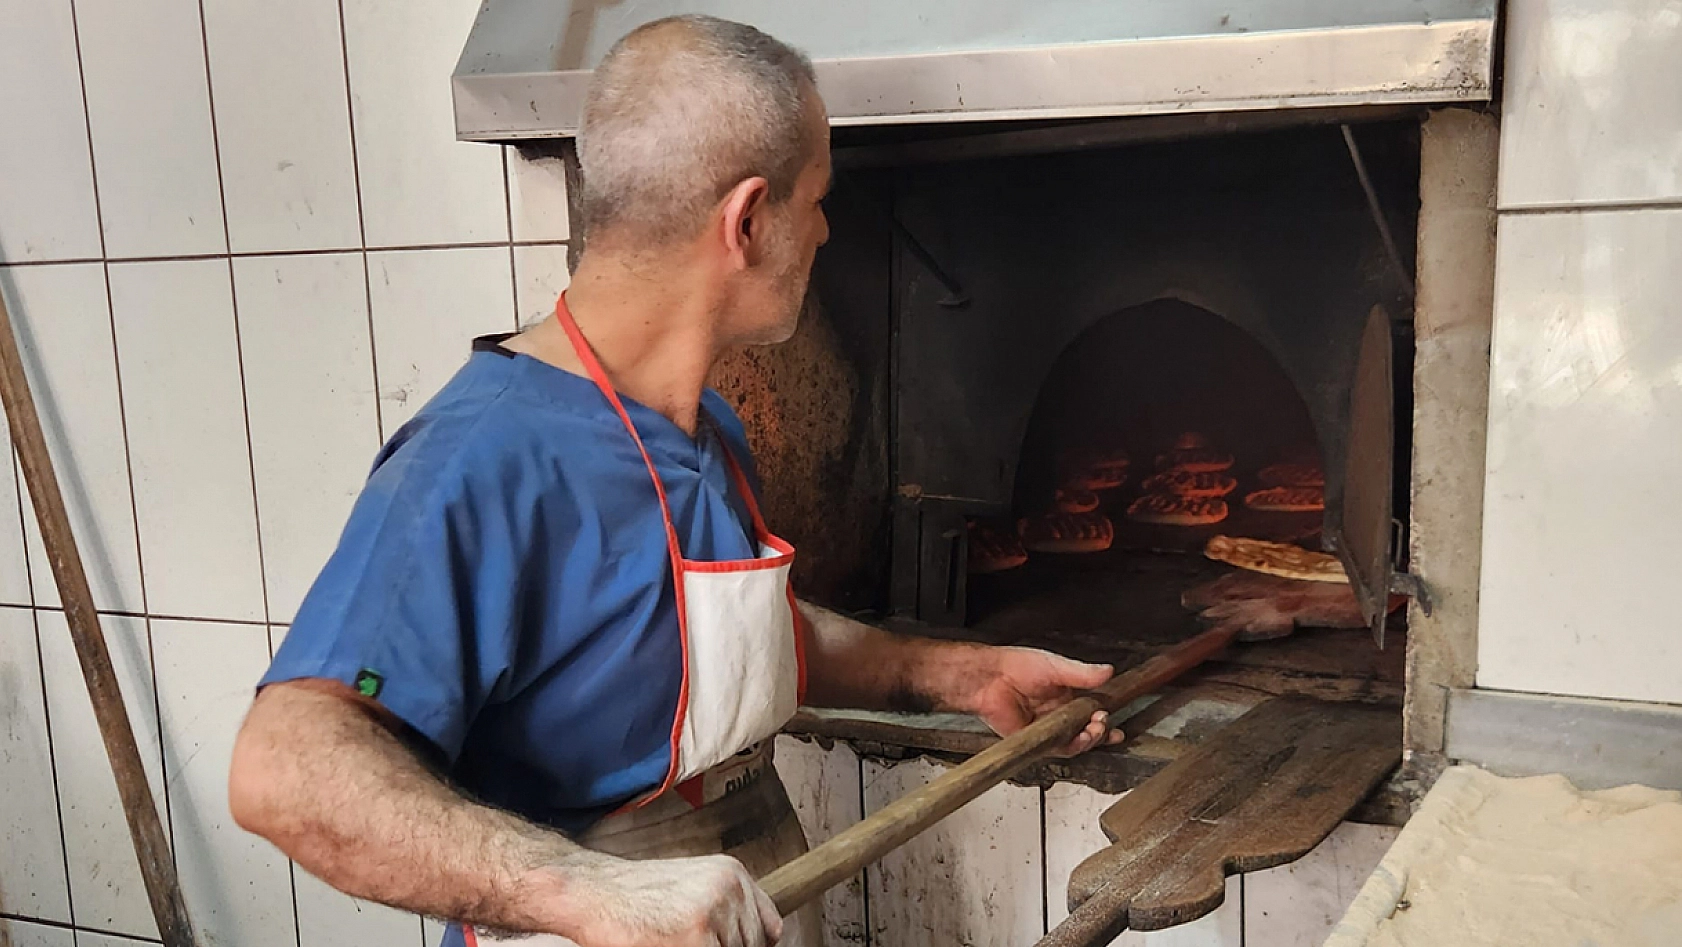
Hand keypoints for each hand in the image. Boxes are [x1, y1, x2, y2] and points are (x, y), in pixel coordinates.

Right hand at [545, 851, 781, 946]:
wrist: (588, 890)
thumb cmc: (633, 899)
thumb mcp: (691, 894)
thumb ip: (726, 917)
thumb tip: (760, 944)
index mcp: (733, 875)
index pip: (768, 932)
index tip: (721, 946)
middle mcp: (731, 888)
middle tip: (679, 942)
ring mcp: (715, 911)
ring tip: (666, 941)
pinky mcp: (695, 936)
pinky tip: (659, 945)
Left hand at [968, 648, 1121, 755]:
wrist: (991, 678)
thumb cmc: (1016, 666)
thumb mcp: (1055, 666)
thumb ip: (1082, 674)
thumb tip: (1108, 671)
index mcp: (1064, 697)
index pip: (1090, 712)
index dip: (1104, 718)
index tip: (1115, 718)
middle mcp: (1057, 715)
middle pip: (1086, 731)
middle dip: (1101, 731)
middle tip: (1104, 722)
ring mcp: (1046, 728)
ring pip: (1075, 742)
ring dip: (1090, 739)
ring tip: (1096, 729)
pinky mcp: (1035, 739)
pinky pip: (1056, 749)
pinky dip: (1070, 746)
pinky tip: (1079, 737)